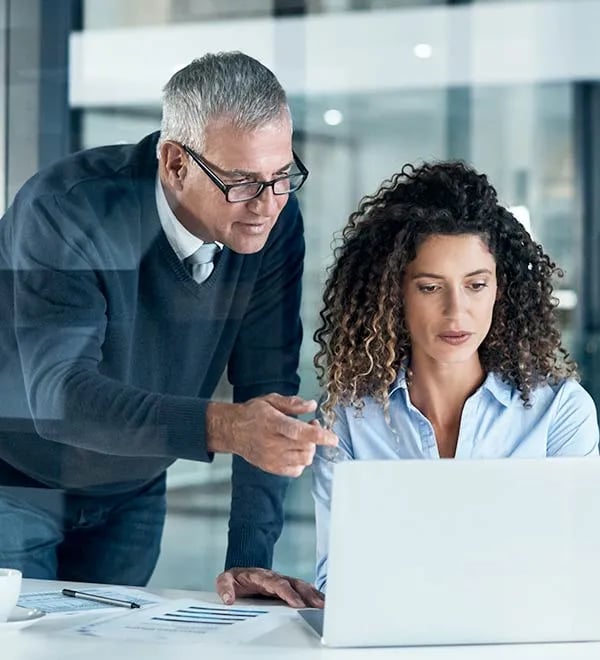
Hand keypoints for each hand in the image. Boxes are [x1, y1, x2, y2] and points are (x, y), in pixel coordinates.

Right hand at [206, 394, 337, 476]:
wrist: (231, 430)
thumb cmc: (252, 414)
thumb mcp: (271, 400)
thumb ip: (293, 403)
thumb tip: (312, 405)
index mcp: (273, 423)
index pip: (300, 432)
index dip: (320, 436)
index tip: (333, 438)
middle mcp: (272, 443)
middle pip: (306, 447)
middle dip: (316, 437)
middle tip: (311, 425)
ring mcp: (271, 458)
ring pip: (304, 460)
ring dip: (310, 449)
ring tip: (303, 438)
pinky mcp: (271, 468)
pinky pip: (296, 471)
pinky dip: (301, 462)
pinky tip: (295, 450)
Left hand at [216, 568, 324, 608]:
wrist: (241, 573)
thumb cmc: (236, 579)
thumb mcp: (225, 579)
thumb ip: (225, 587)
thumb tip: (228, 599)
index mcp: (262, 575)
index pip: (277, 583)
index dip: (288, 593)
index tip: (297, 603)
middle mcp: (275, 577)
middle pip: (294, 583)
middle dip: (307, 594)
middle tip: (318, 605)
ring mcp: (283, 581)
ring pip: (301, 585)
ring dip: (313, 594)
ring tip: (325, 604)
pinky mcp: (288, 586)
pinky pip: (302, 589)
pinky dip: (313, 594)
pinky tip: (322, 602)